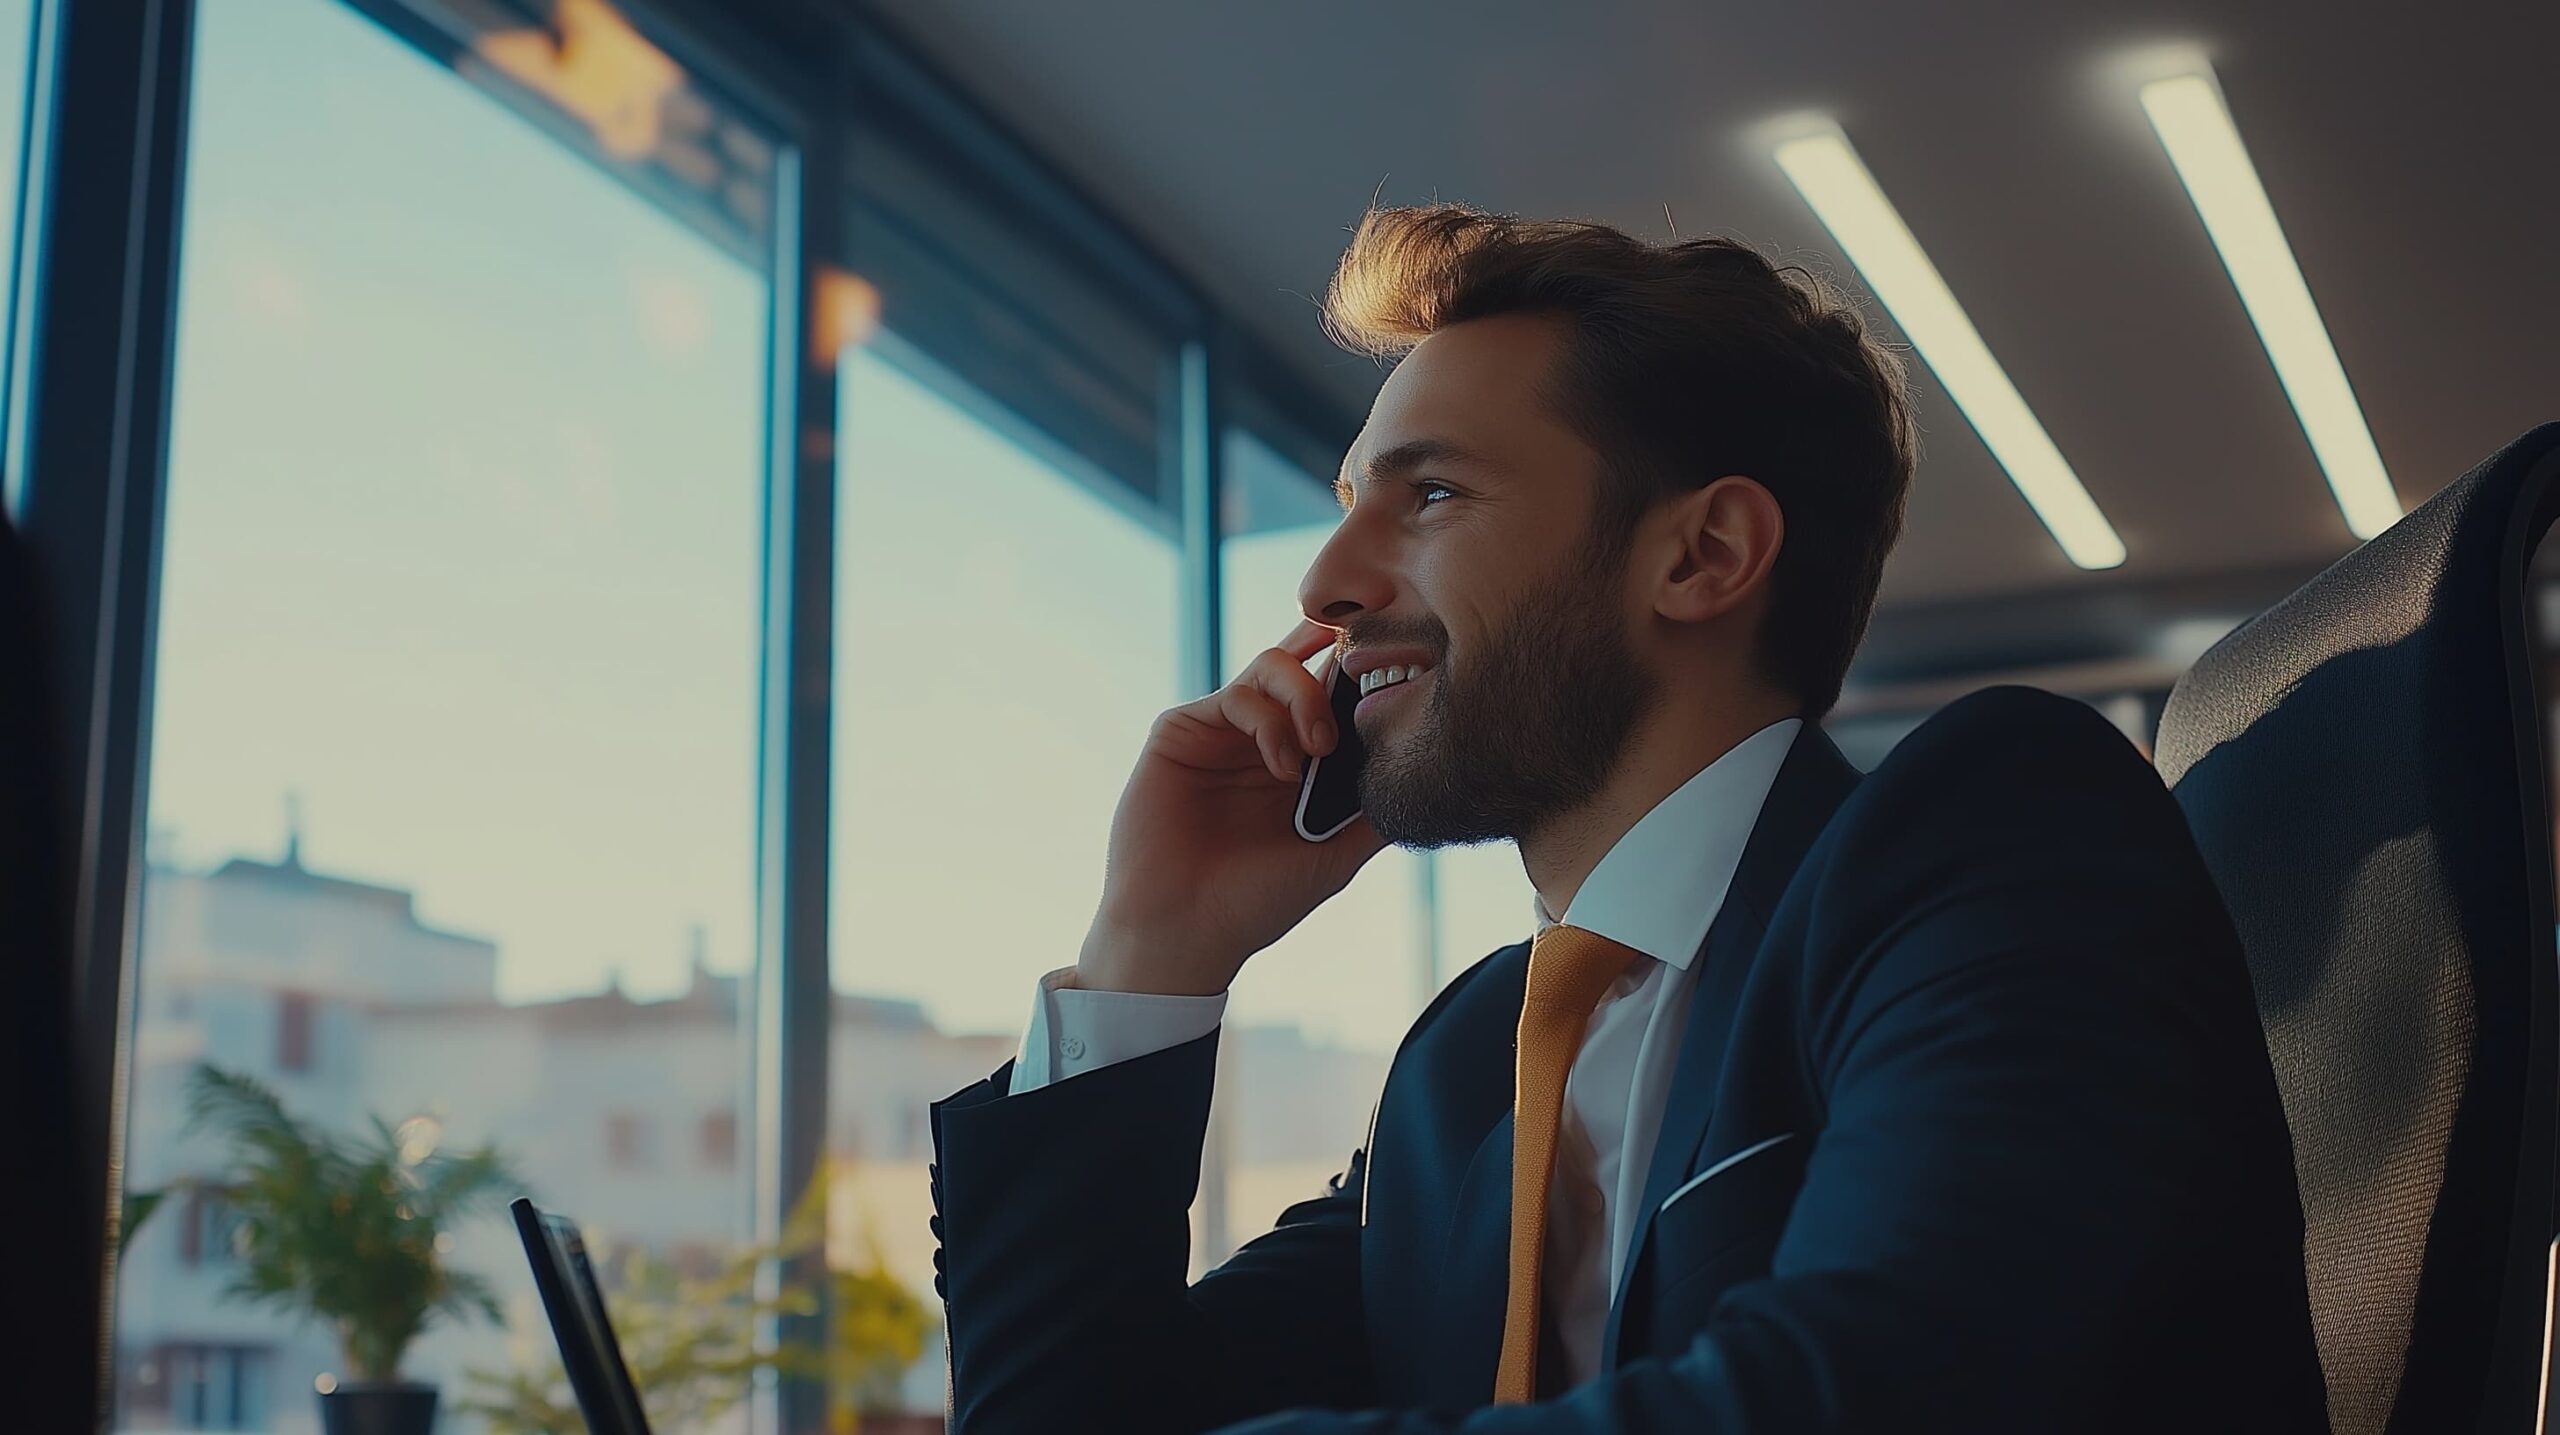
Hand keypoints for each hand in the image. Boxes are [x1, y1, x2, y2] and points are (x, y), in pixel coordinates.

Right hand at [1077, 618, 1391, 995]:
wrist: (1187, 929)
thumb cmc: (1256, 901)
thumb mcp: (1336, 854)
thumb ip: (1374, 809)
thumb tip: (1430, 770)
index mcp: (1300, 759)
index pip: (1337, 692)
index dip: (1366, 668)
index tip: (1408, 661)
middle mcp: (1263, 734)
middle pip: (1308, 657)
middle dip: (1343, 650)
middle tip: (1369, 681)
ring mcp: (1223, 729)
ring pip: (1275, 664)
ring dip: (1308, 697)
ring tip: (1320, 748)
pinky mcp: (1184, 728)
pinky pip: (1238, 694)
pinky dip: (1271, 721)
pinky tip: (1283, 768)